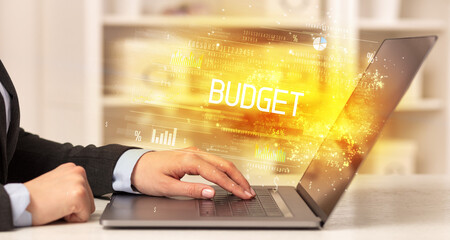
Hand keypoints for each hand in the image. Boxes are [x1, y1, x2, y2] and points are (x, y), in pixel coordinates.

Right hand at [24, 163, 94, 225]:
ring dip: (73, 212)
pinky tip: (58, 209)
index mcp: (73, 168)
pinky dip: (71, 219)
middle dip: (74, 206)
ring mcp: (80, 182)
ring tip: (56, 204)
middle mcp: (78, 172)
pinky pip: (84, 216)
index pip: (86, 191)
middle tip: (56, 202)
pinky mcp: (79, 195)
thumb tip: (81, 193)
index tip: (57, 197)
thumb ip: (70, 183)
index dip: (71, 200)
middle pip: (89, 200)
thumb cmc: (35, 197)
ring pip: (88, 208)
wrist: (21, 202)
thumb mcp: (57, 182)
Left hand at [131, 147, 254, 199]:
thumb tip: (211, 193)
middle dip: (239, 178)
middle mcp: (194, 153)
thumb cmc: (147, 175)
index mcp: (189, 159)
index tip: (243, 195)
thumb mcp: (167, 187)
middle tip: (249, 192)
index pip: (217, 174)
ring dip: (234, 174)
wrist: (134, 165)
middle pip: (224, 164)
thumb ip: (191, 190)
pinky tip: (229, 178)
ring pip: (221, 161)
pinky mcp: (192, 155)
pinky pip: (214, 161)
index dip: (232, 186)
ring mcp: (194, 152)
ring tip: (244, 187)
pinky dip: (225, 170)